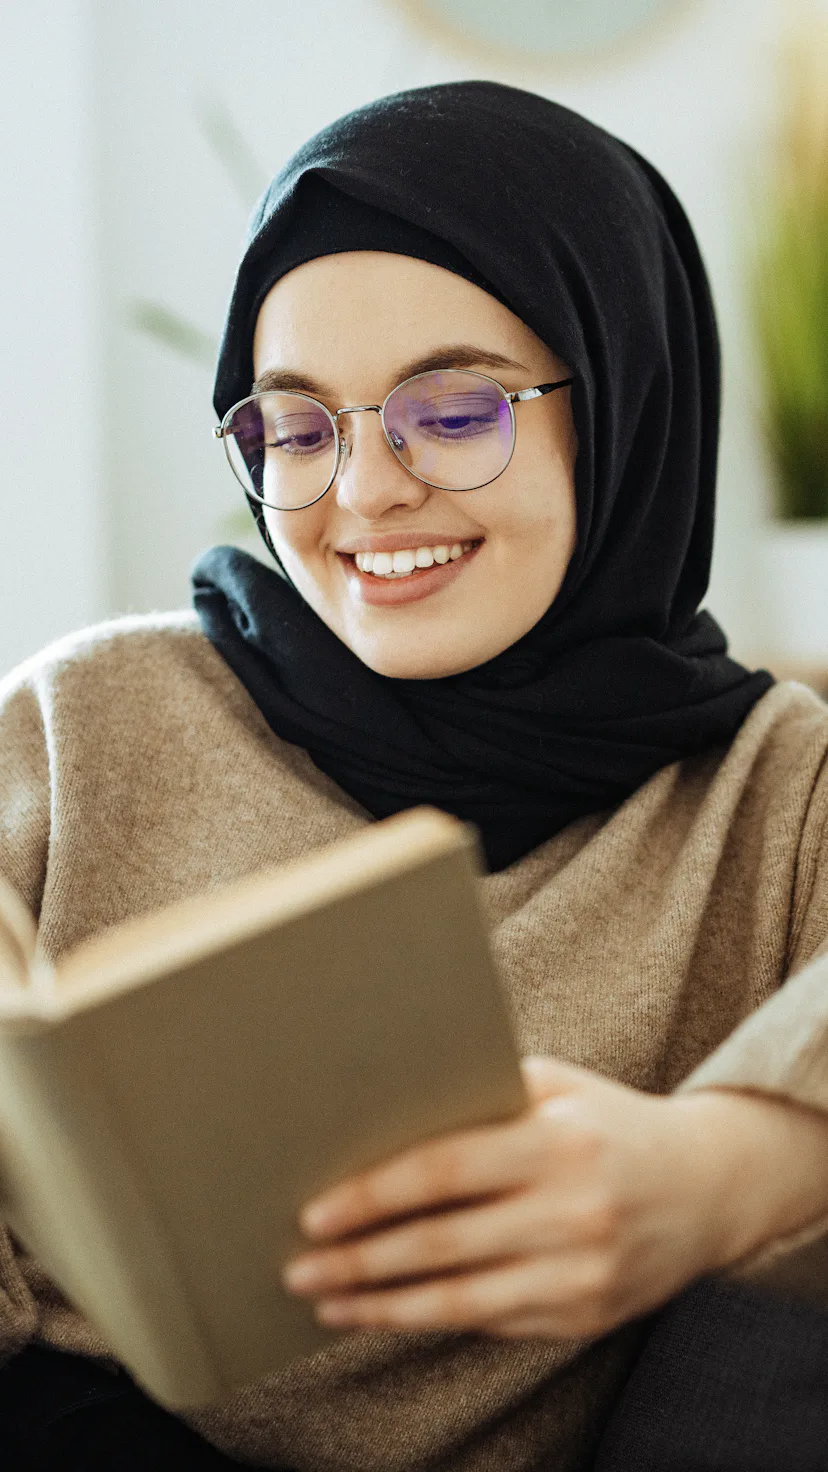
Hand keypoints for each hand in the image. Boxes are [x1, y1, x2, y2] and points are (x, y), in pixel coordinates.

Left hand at [281, 1057, 803, 1339]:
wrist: (708, 1186)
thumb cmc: (608, 1123)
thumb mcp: (558, 1087)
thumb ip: (483, 1093)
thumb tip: (384, 1104)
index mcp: (559, 1143)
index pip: (447, 1172)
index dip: (375, 1194)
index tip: (316, 1211)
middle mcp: (573, 1212)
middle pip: (441, 1244)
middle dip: (360, 1259)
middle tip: (298, 1266)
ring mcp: (581, 1273)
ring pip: (459, 1300)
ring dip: (381, 1305)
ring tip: (325, 1300)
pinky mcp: (584, 1316)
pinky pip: (490, 1322)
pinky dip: (429, 1320)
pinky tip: (384, 1313)